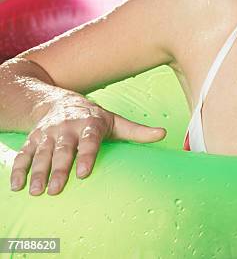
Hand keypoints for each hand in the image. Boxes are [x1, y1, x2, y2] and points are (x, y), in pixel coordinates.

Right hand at [10, 92, 165, 194]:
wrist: (60, 101)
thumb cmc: (94, 118)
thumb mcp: (116, 122)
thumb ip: (137, 131)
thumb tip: (163, 134)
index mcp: (89, 124)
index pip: (89, 141)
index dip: (86, 155)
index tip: (84, 172)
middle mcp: (67, 128)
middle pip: (63, 150)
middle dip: (59, 169)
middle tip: (56, 189)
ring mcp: (48, 134)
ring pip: (42, 153)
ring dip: (37, 172)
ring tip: (37, 191)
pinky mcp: (33, 139)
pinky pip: (24, 154)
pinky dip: (19, 169)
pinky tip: (17, 186)